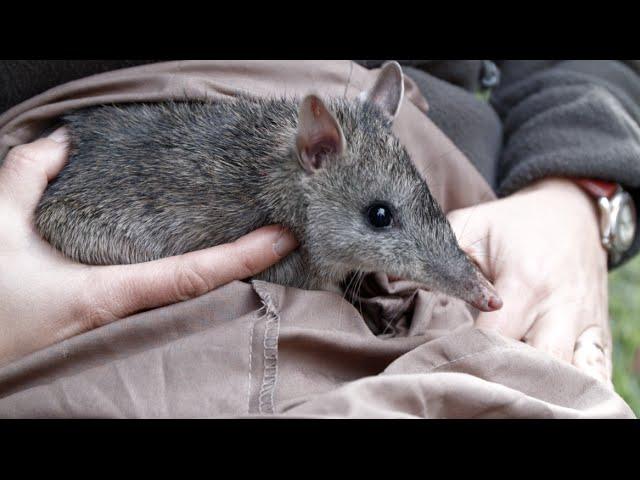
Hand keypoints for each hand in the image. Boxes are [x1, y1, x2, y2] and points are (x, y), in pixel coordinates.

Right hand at [0, 129, 297, 366]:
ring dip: (223, 272)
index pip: (195, 276)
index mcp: (110, 295)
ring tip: (254, 238)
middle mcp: (129, 318)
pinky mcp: (111, 328)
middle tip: (279, 230)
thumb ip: (26, 177)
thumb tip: (63, 142)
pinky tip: (199, 258)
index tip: (282, 238)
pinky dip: (191, 279)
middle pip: (203, 290)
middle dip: (246, 264)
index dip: (244, 256)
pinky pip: (165, 302)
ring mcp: (124, 327)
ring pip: (188, 300)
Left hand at [447, 178, 611, 384]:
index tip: (445, 354)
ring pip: (568, 373)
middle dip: (504, 373)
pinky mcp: (598, 332)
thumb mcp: (474, 224)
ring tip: (507, 375)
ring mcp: (584, 323)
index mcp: (524, 284)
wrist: (573, 212)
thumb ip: (440, 252)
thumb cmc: (514, 224)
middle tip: (476, 370)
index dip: (467, 352)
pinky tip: (546, 379)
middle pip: (534, 365)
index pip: (493, 338)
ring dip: (538, 379)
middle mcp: (558, 308)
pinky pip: (596, 372)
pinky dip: (572, 380)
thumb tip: (395, 277)